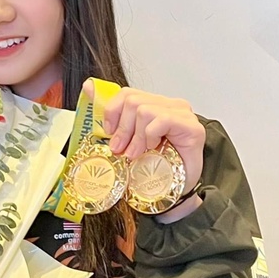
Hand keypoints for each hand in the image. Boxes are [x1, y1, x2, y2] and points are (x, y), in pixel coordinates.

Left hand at [85, 81, 205, 221]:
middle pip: (133, 101)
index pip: (127, 93)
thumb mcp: (127, 142)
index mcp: (153, 105)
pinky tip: (154, 148)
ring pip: (144, 110)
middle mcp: (169, 105)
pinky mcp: (192, 126)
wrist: (176, 190)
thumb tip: (87, 87)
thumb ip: (112, 118)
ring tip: (136, 153)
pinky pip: (161, 120)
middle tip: (120, 149)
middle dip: (122, 128)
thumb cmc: (153, 166)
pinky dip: (150, 136)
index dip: (112, 112)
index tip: (108, 132)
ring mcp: (182, 114)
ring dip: (135, 136)